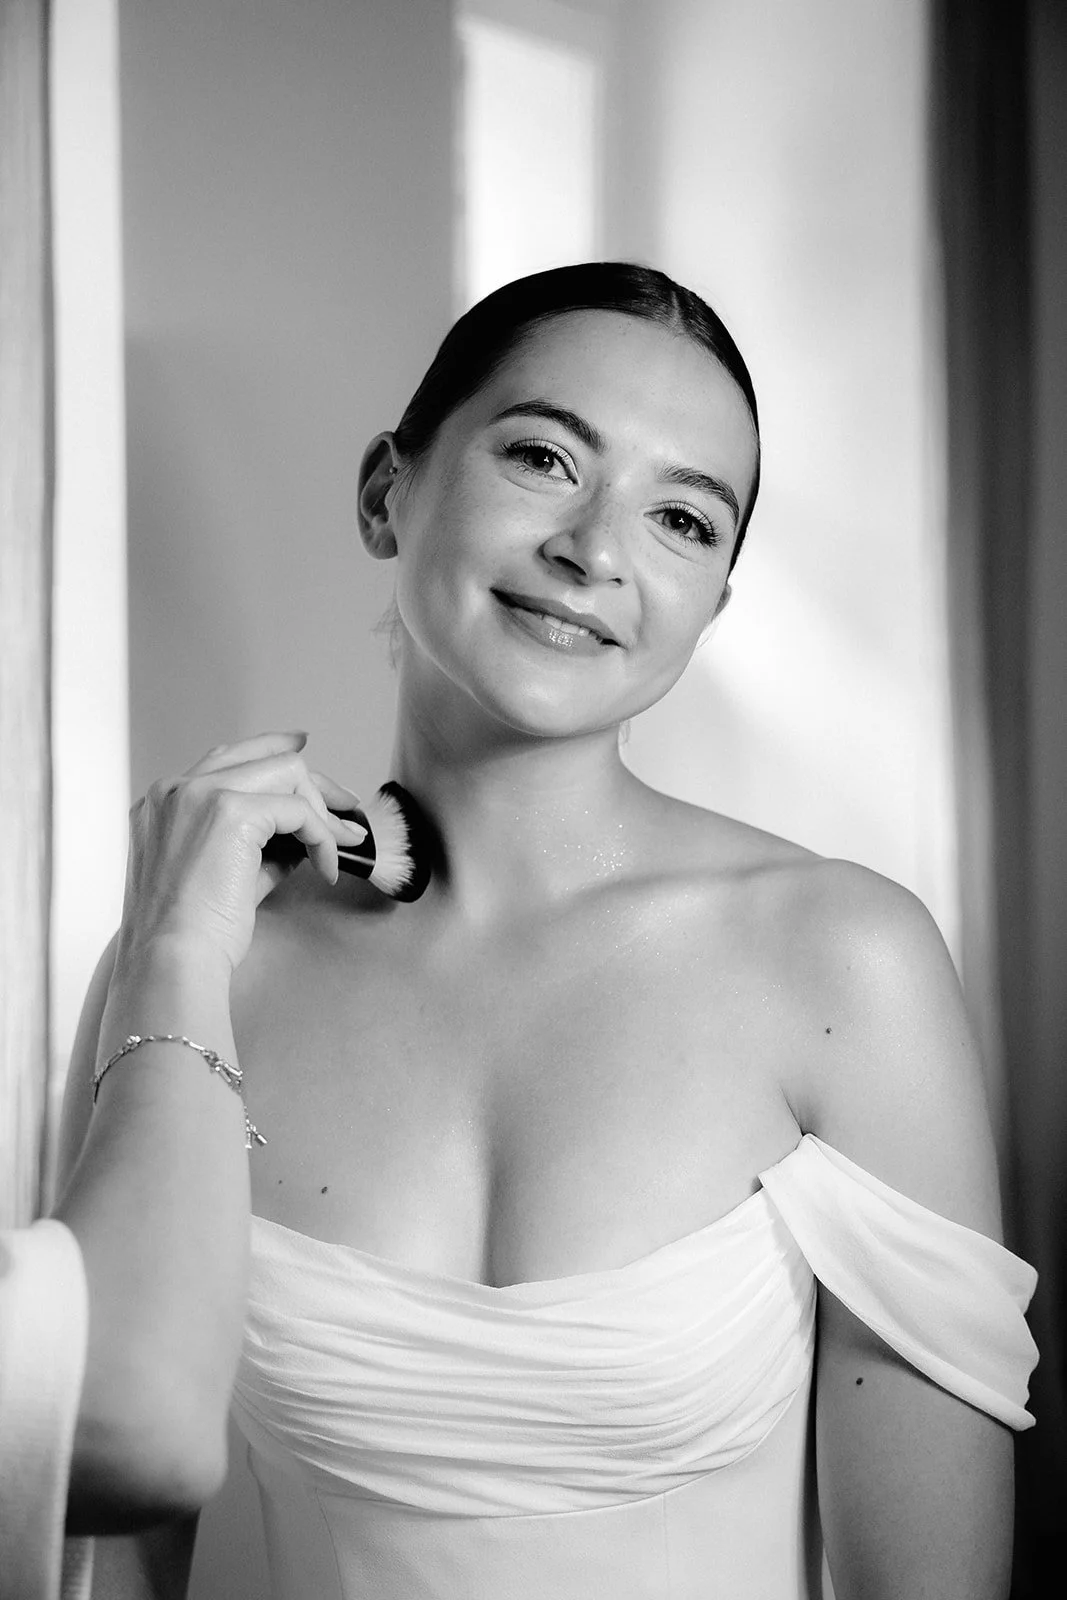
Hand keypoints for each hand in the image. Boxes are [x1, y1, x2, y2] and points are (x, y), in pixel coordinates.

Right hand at [116, 731, 366, 975]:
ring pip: (286, 773)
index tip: (302, 746)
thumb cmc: (190, 933)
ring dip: (322, 811)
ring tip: (340, 844)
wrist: (172, 959)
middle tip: (347, 809)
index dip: (270, 747)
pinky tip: (324, 867)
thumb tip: (304, 835)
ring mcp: (200, 795)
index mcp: (163, 804)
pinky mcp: (230, 812)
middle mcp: (176, 790)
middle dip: (314, 783)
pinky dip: (322, 837)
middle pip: (263, 758)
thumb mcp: (224, 874)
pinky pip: (299, 810)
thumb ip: (259, 845)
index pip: (226, 757)